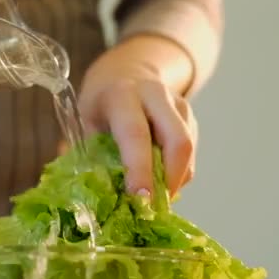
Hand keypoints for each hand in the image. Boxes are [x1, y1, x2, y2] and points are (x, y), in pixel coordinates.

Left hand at [77, 35, 197, 198]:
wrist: (127, 70)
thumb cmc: (102, 104)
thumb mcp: (88, 121)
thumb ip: (93, 155)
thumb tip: (92, 197)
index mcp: (121, 95)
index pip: (135, 134)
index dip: (139, 168)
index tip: (140, 198)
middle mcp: (155, 95)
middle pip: (178, 140)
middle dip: (170, 179)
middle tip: (155, 208)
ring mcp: (178, 104)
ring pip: (188, 149)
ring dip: (175, 180)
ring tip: (155, 200)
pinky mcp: (190, 116)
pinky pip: (190, 152)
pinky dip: (178, 173)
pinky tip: (160, 183)